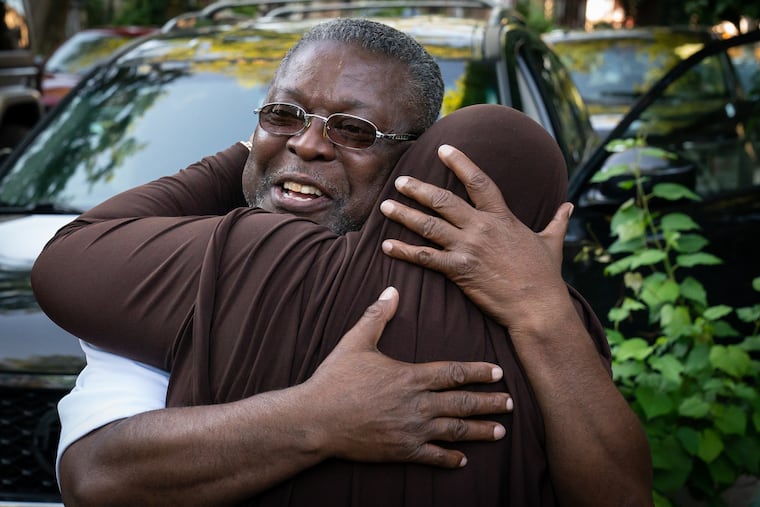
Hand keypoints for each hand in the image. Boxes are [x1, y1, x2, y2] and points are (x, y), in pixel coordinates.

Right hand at [305, 286, 511, 467]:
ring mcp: (412, 430)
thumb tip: (392, 290)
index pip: (455, 373)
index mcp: (411, 377)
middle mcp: (418, 404)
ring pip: (455, 431)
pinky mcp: (401, 451)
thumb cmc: (335, 379)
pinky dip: (450, 458)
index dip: (479, 373)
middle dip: (490, 403)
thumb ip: (377, 316)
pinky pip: (433, 456)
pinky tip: (463, 460)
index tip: (498, 373)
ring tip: (500, 432)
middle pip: (463, 404)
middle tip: (510, 403)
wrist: (316, 420)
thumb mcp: (356, 342)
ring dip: (479, 431)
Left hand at [379, 144, 573, 328]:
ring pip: (429, 225)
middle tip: (400, 181)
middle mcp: (482, 228)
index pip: (479, 182)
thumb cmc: (545, 277)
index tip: (443, 149)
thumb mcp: (552, 243)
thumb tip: (568, 207)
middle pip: (443, 200)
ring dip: (404, 215)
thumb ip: (556, 221)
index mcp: (502, 217)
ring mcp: (468, 248)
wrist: (538, 306)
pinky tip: (386, 246)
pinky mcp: (459, 271)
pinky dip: (404, 251)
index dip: (460, 163)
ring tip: (385, 207)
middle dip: (419, 189)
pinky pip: (425, 258)